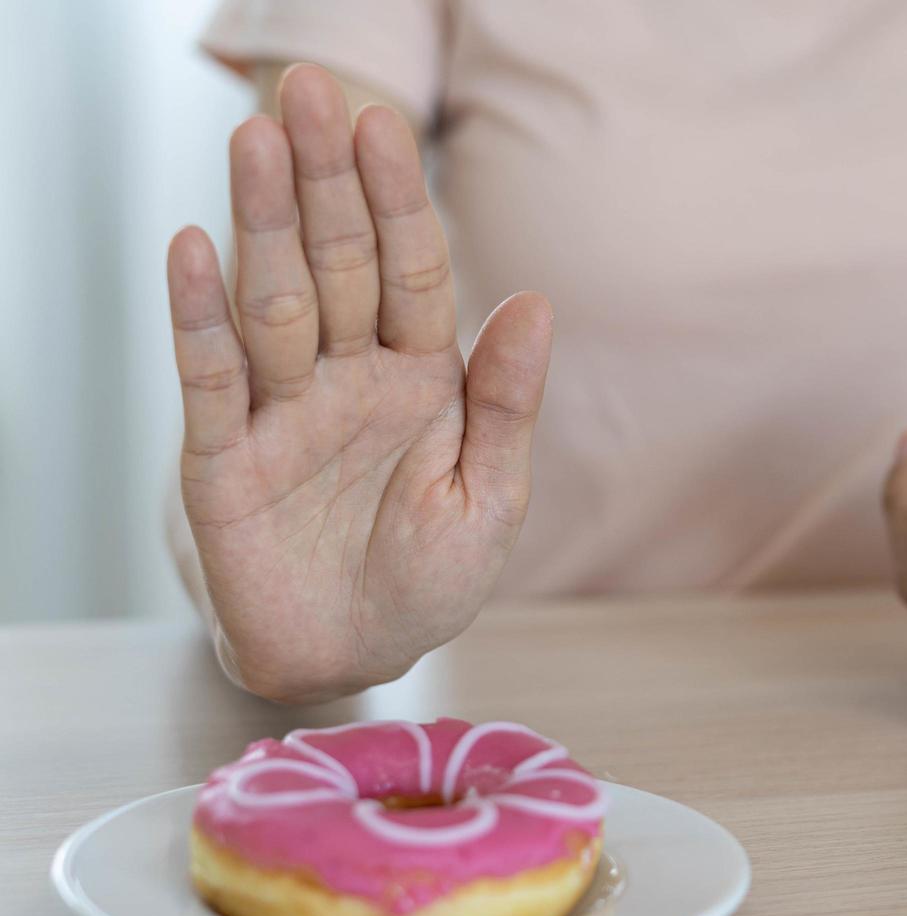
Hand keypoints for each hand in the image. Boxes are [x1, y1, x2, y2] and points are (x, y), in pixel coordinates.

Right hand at [166, 65, 551, 702]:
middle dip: (324, 181)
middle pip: (336, 264)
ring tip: (252, 142)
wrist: (355, 657)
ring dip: (263, 224)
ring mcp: (282, 410)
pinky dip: (200, 317)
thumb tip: (535, 301)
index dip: (398, 201)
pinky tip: (194, 247)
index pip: (409, 271)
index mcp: (420, 378)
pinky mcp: (222, 457)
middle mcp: (348, 377)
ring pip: (273, 301)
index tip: (383, 124)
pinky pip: (210, 376)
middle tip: (306, 90)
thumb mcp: (491, 498)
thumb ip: (504, 403)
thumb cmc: (430, 577)